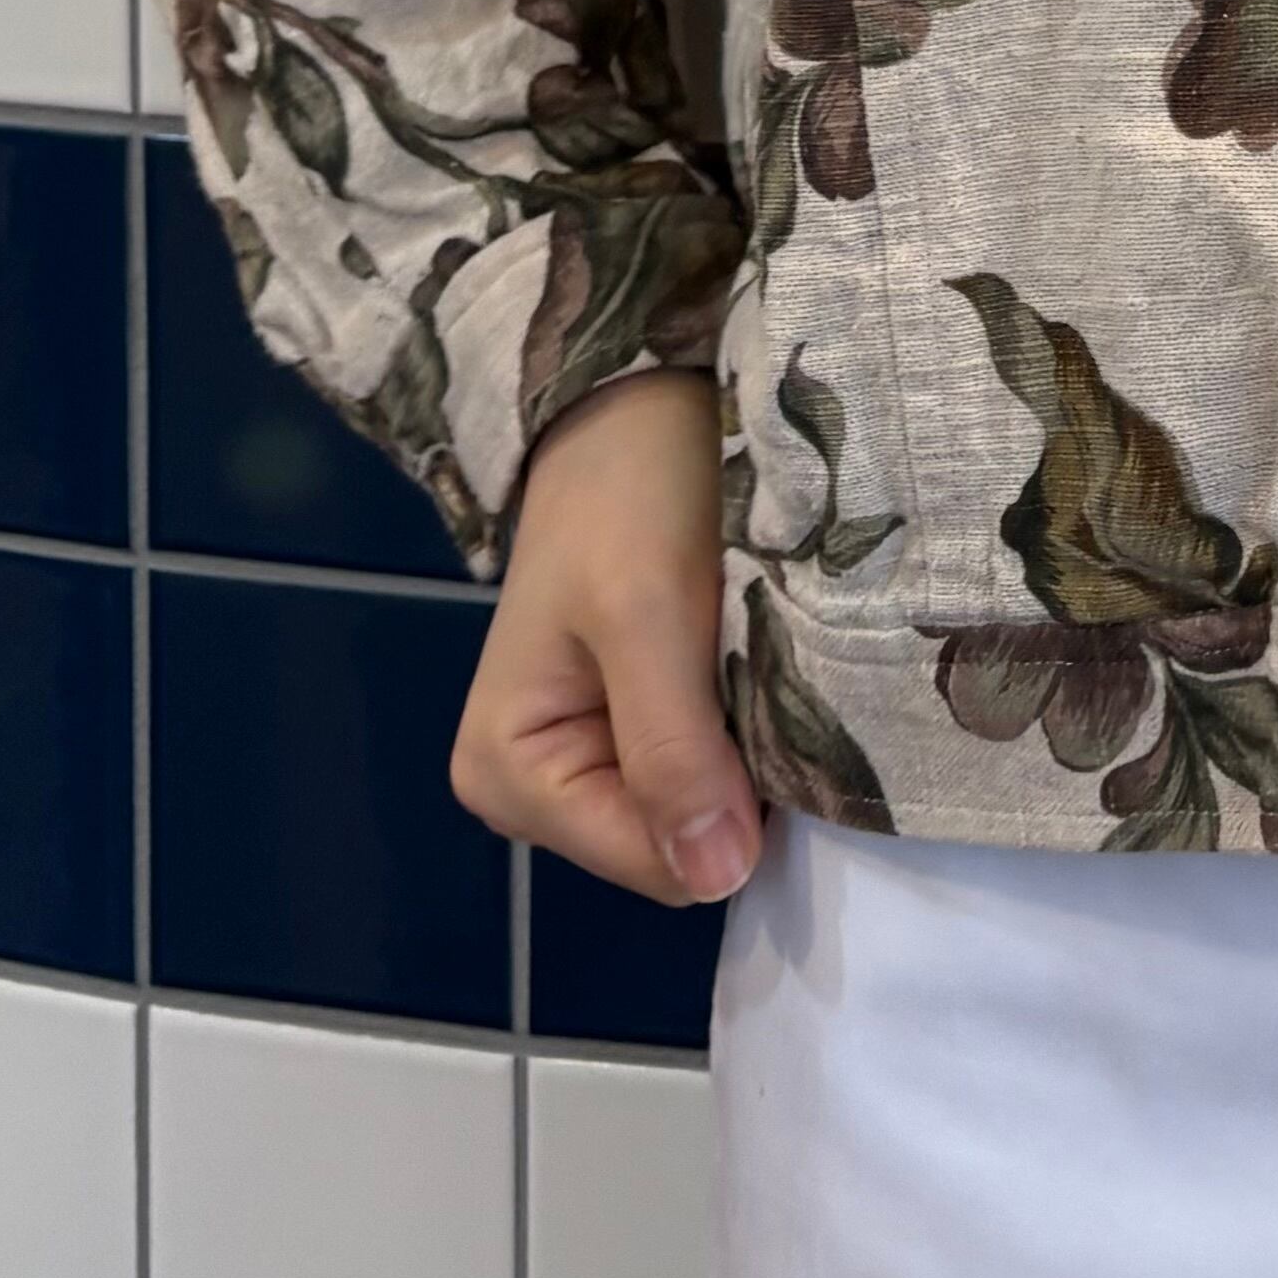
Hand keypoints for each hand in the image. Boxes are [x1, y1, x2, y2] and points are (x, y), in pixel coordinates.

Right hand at [449, 371, 759, 905]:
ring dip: (753, 747)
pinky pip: (718, 762)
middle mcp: (538, 789)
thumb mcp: (647, 616)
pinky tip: (764, 664)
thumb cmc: (627, 493)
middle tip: (766, 675)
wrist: (636, 397)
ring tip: (766, 661)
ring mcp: (592, 756)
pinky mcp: (641, 720)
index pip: (656, 866)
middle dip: (740, 777)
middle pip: (682, 845)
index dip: (729, 809)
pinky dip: (753, 721)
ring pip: (710, 807)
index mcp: (508, 777)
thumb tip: (714, 881)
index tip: (770, 717)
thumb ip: (671, 752)